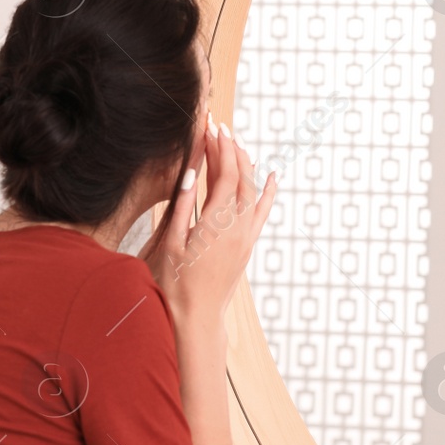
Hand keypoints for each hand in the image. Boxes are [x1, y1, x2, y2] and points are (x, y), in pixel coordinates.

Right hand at [141, 113, 277, 328]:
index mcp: (216, 223)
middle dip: (232, 149)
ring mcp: (246, 237)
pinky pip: (263, 212)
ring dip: (246, 165)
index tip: (212, 127)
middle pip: (242, 177)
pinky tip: (272, 177)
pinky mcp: (248, 245)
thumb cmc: (176, 284)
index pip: (226, 174)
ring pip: (253, 191)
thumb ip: (182, 206)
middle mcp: (238, 227)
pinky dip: (268, 192)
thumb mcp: (172, 243)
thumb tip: (191, 172)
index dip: (220, 147)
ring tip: (235, 144)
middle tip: (219, 128)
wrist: (197, 317)